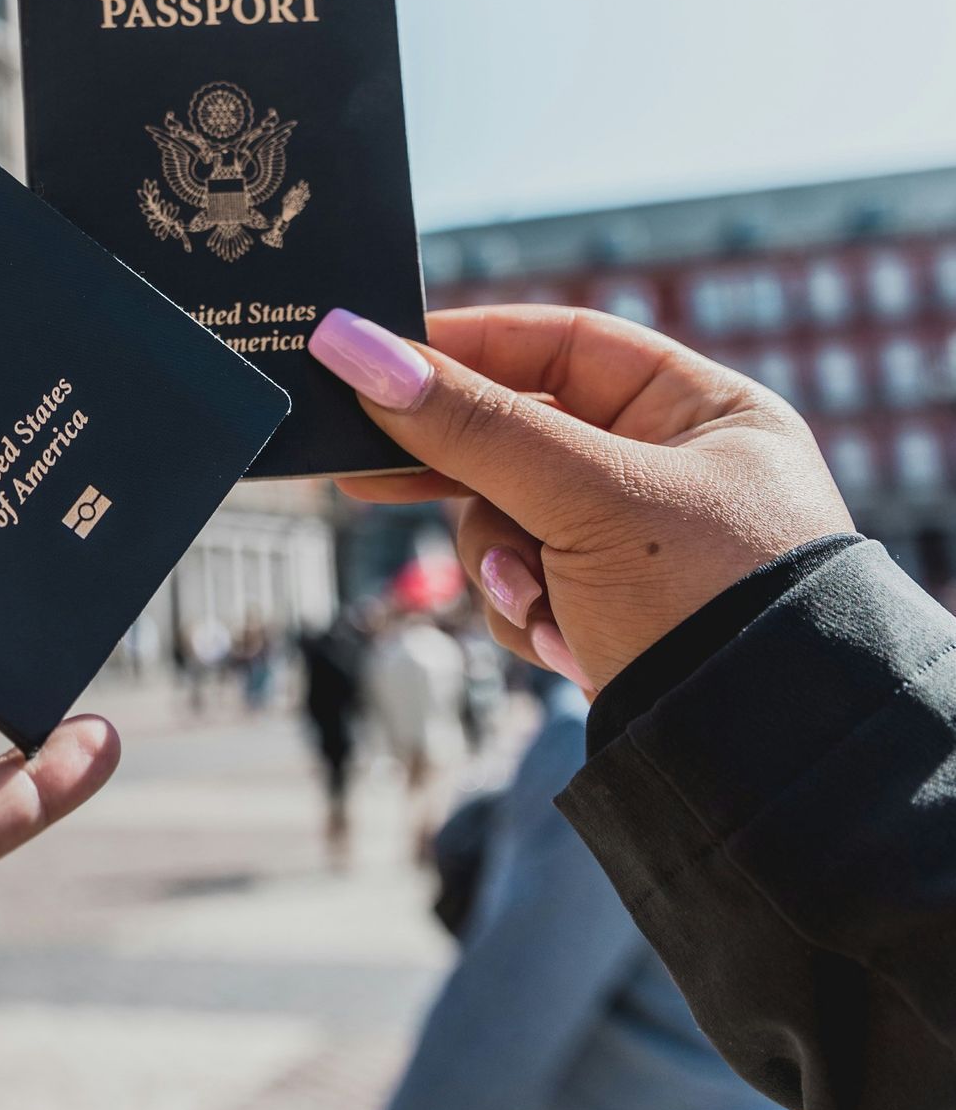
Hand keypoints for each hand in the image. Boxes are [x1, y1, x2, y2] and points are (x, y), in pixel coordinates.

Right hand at [308, 305, 850, 693]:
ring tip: (538, 603)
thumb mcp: (586, 498)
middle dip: (464, 477)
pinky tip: (565, 644)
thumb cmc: (707, 600)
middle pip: (521, 438)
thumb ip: (470, 424)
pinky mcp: (610, 613)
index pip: (563, 345)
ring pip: (507, 520)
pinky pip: (524, 587)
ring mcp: (638, 548)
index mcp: (703, 411)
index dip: (469, 348)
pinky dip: (527, 614)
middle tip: (363, 473)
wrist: (758, 763)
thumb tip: (353, 346)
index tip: (377, 358)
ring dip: (503, 564)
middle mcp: (673, 470)